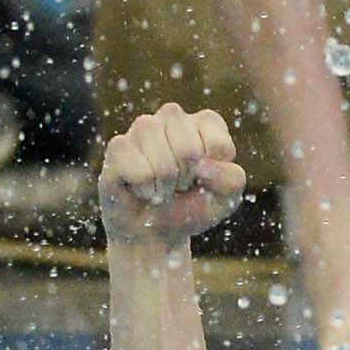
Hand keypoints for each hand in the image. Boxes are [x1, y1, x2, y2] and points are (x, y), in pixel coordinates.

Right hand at [98, 103, 246, 245]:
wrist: (154, 232)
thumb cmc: (193, 208)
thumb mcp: (226, 200)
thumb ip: (231, 180)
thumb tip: (201, 165)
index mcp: (207, 123)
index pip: (218, 146)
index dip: (213, 174)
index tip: (204, 180)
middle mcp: (173, 117)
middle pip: (188, 151)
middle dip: (186, 181)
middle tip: (179, 186)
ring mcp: (143, 127)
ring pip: (162, 162)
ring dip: (164, 187)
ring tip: (160, 187)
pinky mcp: (118, 145)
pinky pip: (139, 171)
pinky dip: (144, 190)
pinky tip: (140, 187)